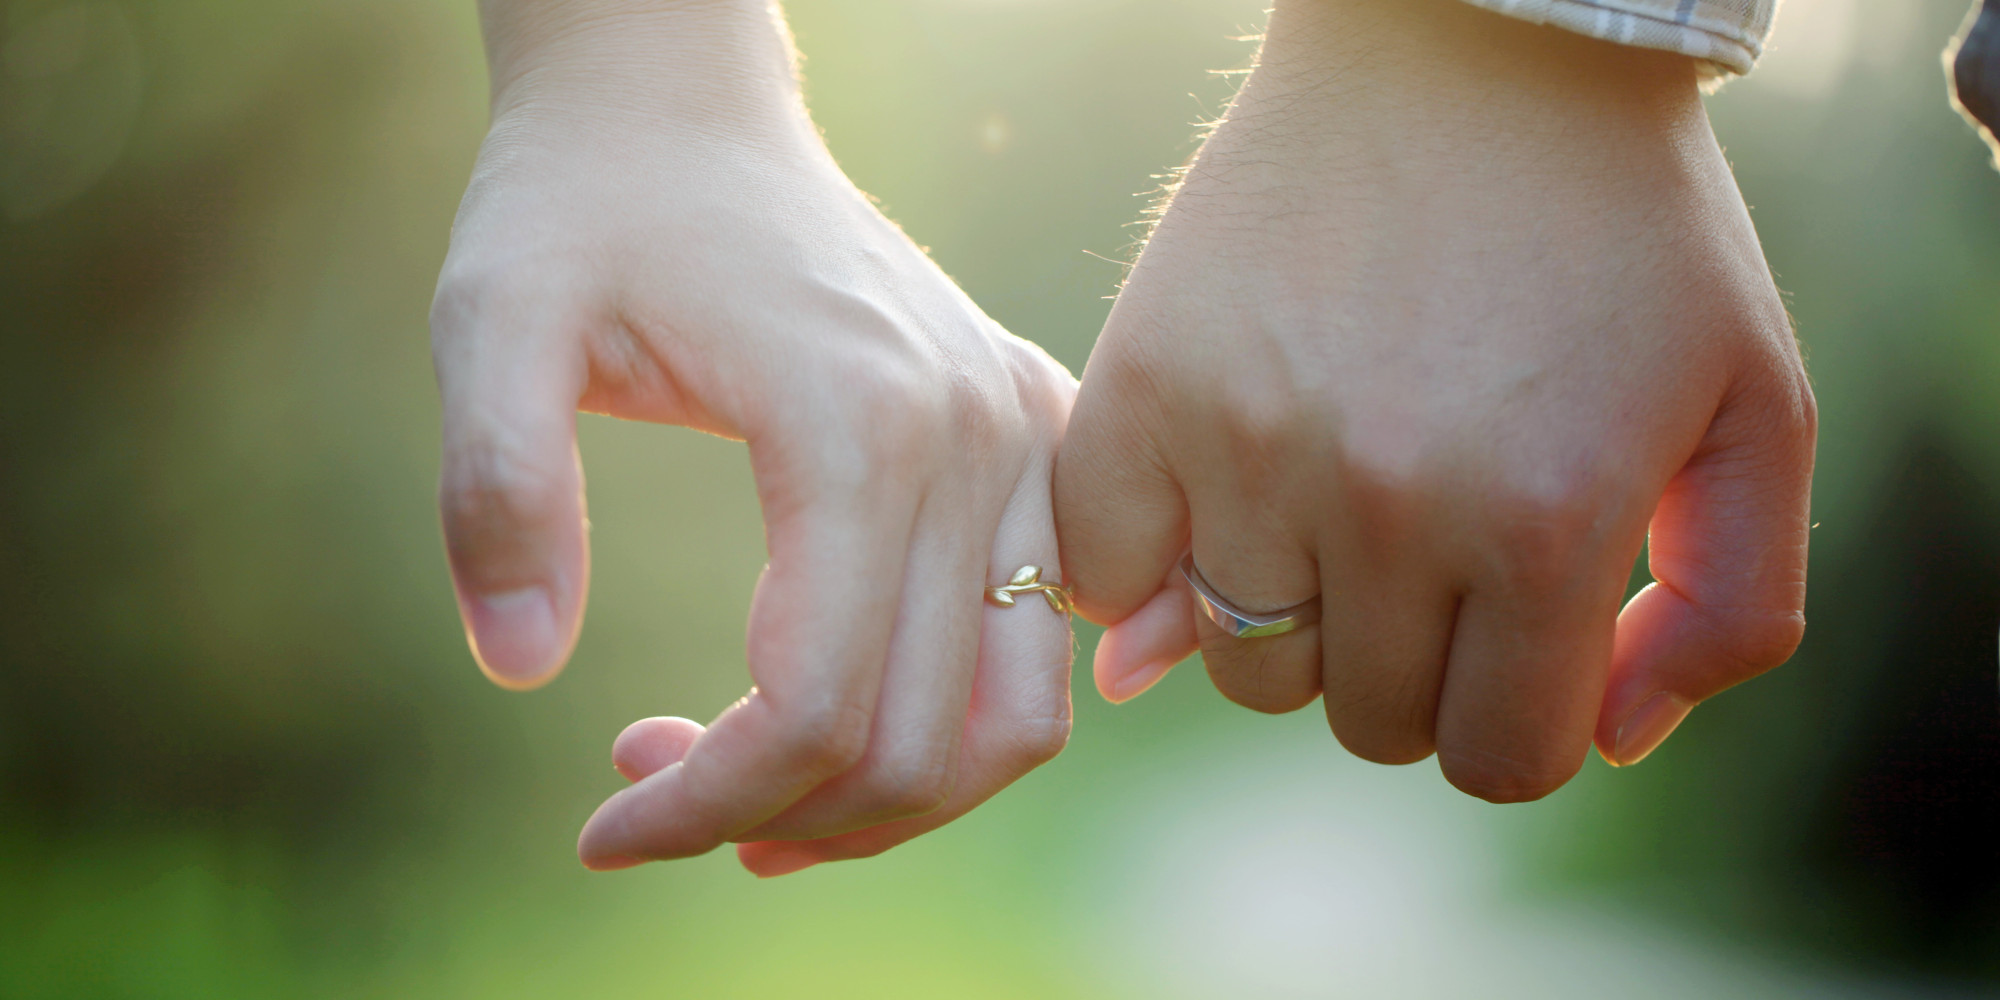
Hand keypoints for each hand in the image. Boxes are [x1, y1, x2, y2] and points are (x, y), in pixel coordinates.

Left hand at [432, 0, 1075, 872]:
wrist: (687, 111)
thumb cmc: (583, 208)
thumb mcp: (494, 320)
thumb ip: (496, 484)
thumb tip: (520, 665)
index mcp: (856, 420)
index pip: (814, 703)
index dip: (704, 803)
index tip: (599, 828)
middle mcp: (976, 438)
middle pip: (916, 739)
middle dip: (774, 815)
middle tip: (643, 792)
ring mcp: (1023, 440)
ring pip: (1008, 720)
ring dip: (883, 801)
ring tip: (749, 798)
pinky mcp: (1033, 442)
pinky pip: (1034, 648)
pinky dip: (952, 728)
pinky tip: (843, 722)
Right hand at [1054, 0, 1813, 799]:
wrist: (1472, 48)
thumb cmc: (1625, 232)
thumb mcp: (1754, 404)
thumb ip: (1729, 609)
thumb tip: (1614, 737)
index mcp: (1543, 524)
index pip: (1500, 758)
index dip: (1517, 716)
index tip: (1512, 637)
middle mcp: (1386, 505)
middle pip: (1366, 720)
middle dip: (1414, 662)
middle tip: (1431, 547)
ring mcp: (1247, 447)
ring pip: (1244, 665)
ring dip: (1293, 617)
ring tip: (1333, 503)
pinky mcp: (1143, 386)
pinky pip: (1100, 574)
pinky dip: (1143, 572)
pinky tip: (1209, 503)